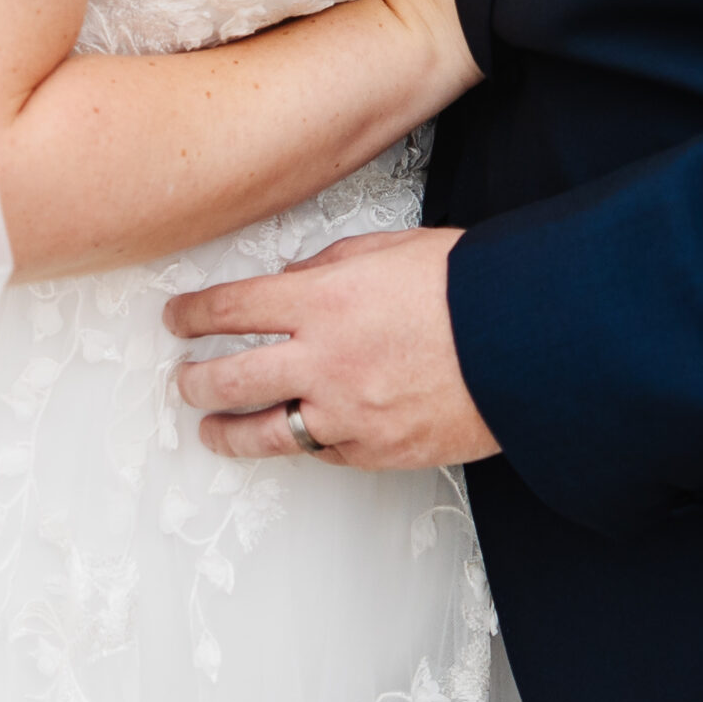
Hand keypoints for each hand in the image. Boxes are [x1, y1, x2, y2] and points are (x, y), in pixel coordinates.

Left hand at [165, 227, 500, 469]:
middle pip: (226, 380)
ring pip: (260, 435)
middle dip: (192, 380)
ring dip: (223, 432)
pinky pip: (320, 453)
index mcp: (322, 301)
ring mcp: (346, 413)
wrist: (526, 343)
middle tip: (183, 379)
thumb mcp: (391, 249)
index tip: (176, 319)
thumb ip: (330, 266)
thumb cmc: (469, 287)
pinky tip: (293, 435)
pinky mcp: (374, 452)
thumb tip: (291, 283)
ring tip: (210, 429)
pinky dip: (302, 442)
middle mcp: (323, 361)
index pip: (229, 309)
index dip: (191, 315)